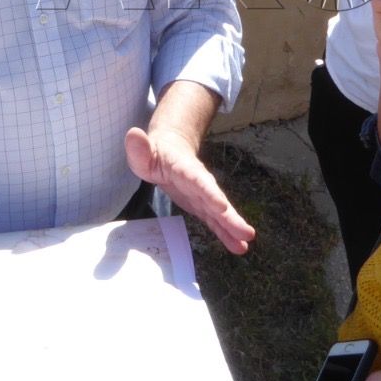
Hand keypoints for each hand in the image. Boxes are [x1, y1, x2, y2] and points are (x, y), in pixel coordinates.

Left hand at [125, 126, 254, 253]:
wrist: (171, 150)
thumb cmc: (154, 153)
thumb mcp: (143, 150)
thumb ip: (138, 147)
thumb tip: (133, 134)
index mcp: (183, 168)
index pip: (197, 180)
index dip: (209, 193)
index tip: (222, 206)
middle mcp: (198, 183)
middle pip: (215, 199)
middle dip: (230, 216)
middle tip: (247, 232)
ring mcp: (202, 196)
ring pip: (219, 213)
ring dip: (232, 227)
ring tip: (246, 242)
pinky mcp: (202, 206)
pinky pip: (214, 221)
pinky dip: (225, 233)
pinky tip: (238, 246)